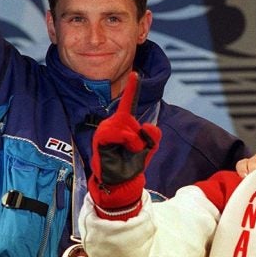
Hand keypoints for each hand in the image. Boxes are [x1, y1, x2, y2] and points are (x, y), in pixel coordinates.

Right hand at [89, 72, 161, 212]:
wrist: (121, 182)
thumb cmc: (132, 164)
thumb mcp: (150, 147)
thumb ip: (154, 135)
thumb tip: (146, 125)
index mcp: (126, 123)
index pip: (129, 103)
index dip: (132, 88)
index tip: (135, 74)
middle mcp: (114, 123)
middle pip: (132, 118)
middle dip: (140, 136)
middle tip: (135, 150)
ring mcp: (106, 129)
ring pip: (127, 126)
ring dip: (134, 142)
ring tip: (128, 152)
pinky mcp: (101, 137)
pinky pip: (119, 133)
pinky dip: (126, 142)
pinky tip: (121, 151)